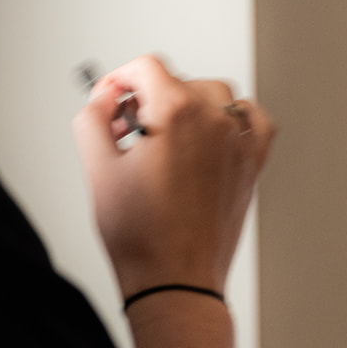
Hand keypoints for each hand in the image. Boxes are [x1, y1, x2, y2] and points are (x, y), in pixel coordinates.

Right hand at [72, 54, 275, 300]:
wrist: (176, 279)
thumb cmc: (141, 234)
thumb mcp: (98, 168)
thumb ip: (93, 118)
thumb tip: (104, 97)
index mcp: (179, 112)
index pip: (147, 67)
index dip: (120, 78)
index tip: (110, 97)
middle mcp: (216, 120)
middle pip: (179, 81)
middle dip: (147, 98)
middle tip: (124, 130)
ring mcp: (240, 141)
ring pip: (217, 96)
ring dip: (187, 105)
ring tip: (162, 135)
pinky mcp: (254, 163)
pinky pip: (253, 120)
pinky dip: (233, 118)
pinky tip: (210, 134)